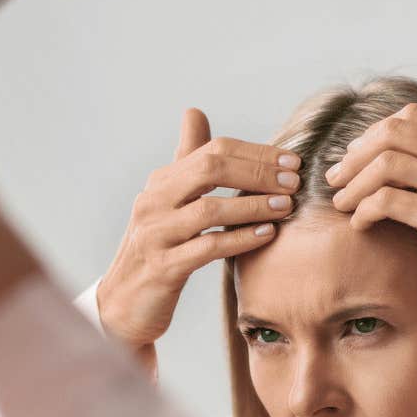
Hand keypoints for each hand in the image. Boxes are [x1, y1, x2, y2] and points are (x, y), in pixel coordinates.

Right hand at [95, 108, 299, 350]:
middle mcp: (153, 202)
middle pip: (209, 168)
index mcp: (160, 182)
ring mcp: (155, 234)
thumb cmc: (157, 249)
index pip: (212, 150)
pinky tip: (267, 235)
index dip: (255, 153)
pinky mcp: (163, 267)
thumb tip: (194, 112)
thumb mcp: (167, 201)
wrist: (123, 304)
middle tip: (292, 182)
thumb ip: (186, 159)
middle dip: (257, 172)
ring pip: (210, 209)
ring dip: (253, 206)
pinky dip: (241, 239)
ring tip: (285, 206)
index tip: (290, 162)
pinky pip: (208, 247)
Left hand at [323, 99, 416, 310]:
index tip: (357, 152)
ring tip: (341, 202)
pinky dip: (365, 211)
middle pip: (391, 134)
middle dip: (354, 154)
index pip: (413, 116)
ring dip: (353, 184)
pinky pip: (388, 202)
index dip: (376, 132)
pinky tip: (360, 223)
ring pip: (384, 165)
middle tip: (336, 176)